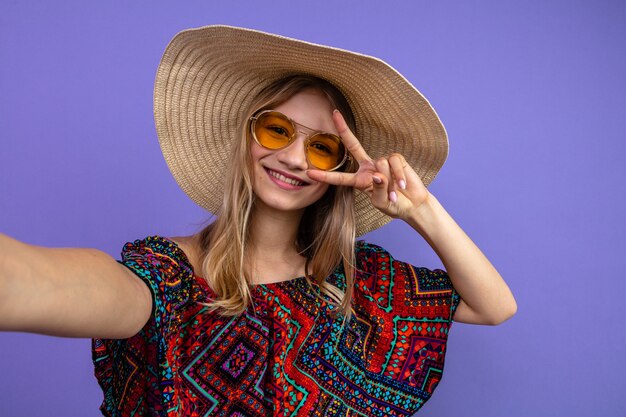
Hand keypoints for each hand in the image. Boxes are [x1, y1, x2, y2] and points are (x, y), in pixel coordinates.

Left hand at [306, 110, 430, 219]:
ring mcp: (382, 162)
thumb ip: (378, 190)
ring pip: (381, 164)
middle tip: (334, 114)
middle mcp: (368, 167)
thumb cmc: (394, 205)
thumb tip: (378, 175)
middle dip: (344, 129)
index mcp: (359, 180)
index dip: (325, 175)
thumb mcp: (382, 202)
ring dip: (389, 183)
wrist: (413, 204)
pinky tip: (402, 185)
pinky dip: (398, 176)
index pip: (339, 177)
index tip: (309, 173)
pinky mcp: (397, 159)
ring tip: (395, 193)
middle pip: (353, 145)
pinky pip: (394, 163)